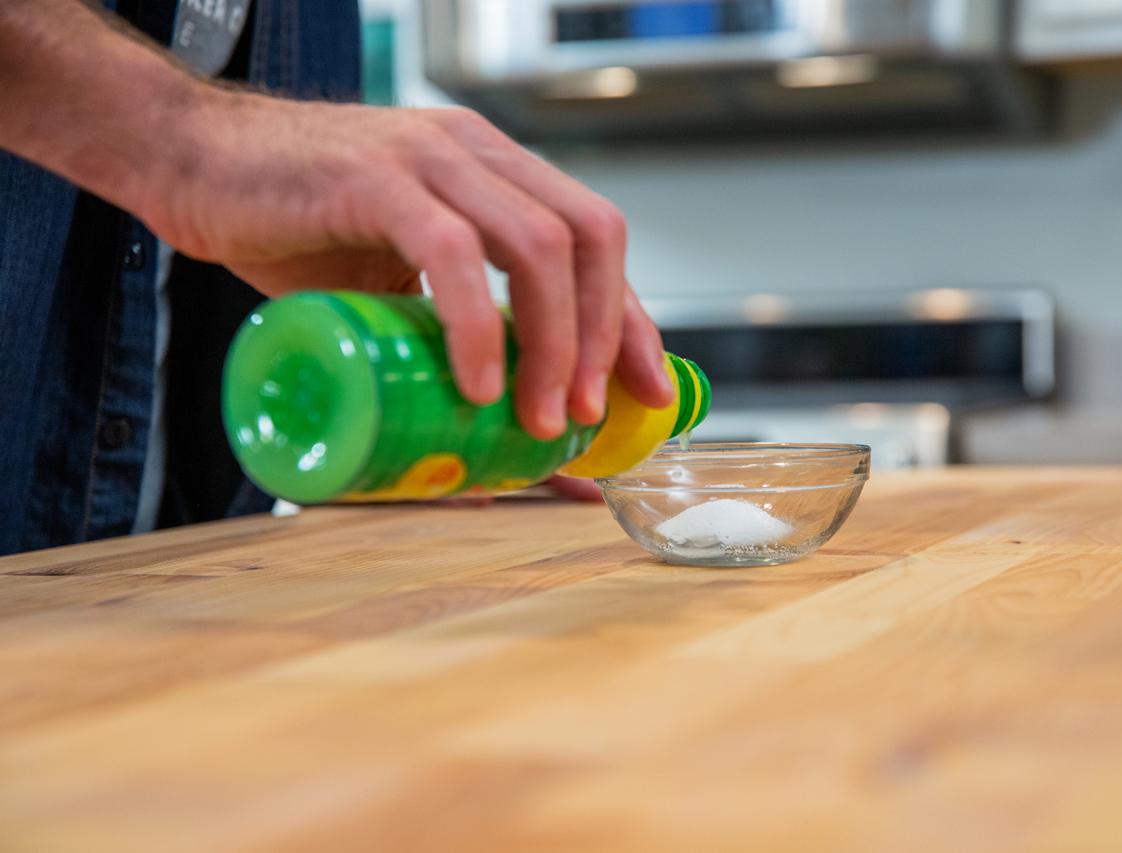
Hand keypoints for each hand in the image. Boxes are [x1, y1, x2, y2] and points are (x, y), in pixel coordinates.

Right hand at [136, 92, 673, 438]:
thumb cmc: (294, 229)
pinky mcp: (372, 179)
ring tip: (541, 421)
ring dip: (554, 343)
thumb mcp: (394, 291)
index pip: (596, 238)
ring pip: (537, 245)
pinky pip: (452, 253)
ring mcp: (429, 160)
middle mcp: (476, 155)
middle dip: (604, 338)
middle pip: (587, 239)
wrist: (189, 163)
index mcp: (494, 172)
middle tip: (585, 419)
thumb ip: (451, 344)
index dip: (631, 318)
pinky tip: (478, 387)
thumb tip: (511, 451)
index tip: (648, 392)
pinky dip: (479, 326)